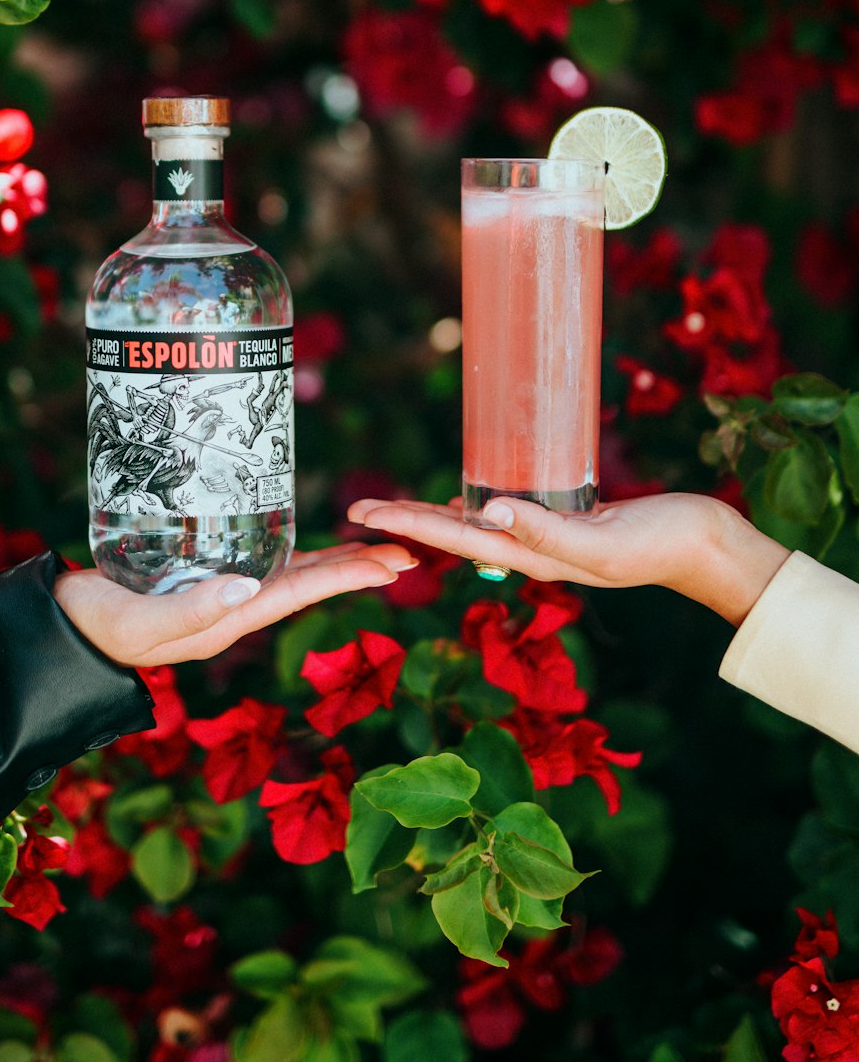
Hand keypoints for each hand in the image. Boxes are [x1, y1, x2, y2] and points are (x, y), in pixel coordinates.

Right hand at [53, 542, 414, 666]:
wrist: (57, 629)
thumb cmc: (92, 626)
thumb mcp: (137, 622)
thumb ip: (189, 609)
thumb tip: (248, 588)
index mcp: (226, 620)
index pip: (300, 593)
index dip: (348, 575)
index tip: (394, 563)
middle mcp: (231, 608)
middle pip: (306, 583)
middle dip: (356, 567)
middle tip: (408, 549)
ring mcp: (217, 594)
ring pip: (289, 573)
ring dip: (333, 560)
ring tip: (373, 544)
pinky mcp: (199, 577)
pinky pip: (259, 562)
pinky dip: (291, 549)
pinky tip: (302, 538)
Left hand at [347, 493, 789, 626]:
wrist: (705, 543)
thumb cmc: (658, 541)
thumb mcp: (600, 540)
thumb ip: (544, 531)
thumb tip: (484, 513)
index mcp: (532, 559)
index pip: (454, 538)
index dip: (406, 524)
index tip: (362, 514)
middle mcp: (531, 553)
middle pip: (452, 534)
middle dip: (404, 522)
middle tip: (355, 509)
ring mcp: (547, 539)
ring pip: (473, 527)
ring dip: (430, 518)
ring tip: (393, 511)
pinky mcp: (564, 520)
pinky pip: (504, 515)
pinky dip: (472, 508)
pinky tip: (463, 502)